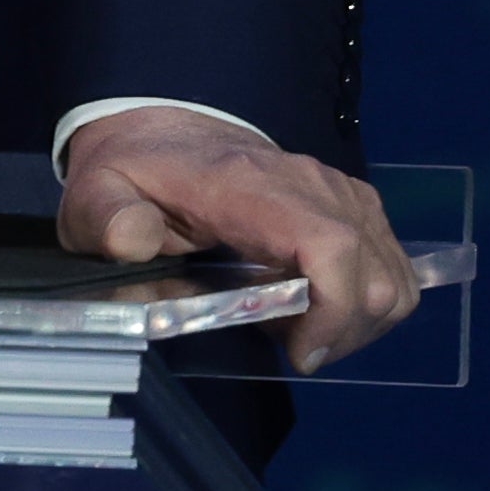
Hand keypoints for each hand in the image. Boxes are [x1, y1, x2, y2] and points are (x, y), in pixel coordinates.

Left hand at [55, 109, 423, 373]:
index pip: (330, 244)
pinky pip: (391, 265)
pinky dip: (366, 303)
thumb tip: (132, 241)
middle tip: (289, 349)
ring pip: (392, 277)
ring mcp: (340, 193)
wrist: (166, 136)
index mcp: (250, 187)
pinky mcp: (354, 206)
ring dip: (357, 323)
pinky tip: (316, 309)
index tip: (300, 353)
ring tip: (300, 330)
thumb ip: (107, 218)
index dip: (333, 310)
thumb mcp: (97, 194)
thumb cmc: (136, 175)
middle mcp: (311, 184)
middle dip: (342, 333)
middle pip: (373, 273)